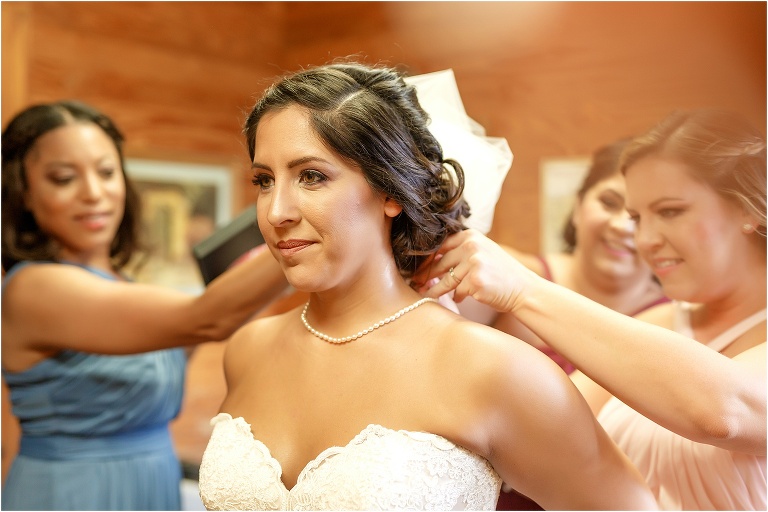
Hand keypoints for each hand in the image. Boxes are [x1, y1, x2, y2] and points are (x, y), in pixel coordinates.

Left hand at [415, 229, 534, 313]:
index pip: (440, 245)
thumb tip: (429, 260)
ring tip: (426, 295)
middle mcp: (471, 246)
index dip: (426, 257)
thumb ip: (461, 251)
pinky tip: (460, 299)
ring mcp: (473, 263)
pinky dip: (457, 297)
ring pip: (446, 280)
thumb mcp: (482, 252)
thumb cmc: (500, 273)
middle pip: (440, 262)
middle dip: (426, 275)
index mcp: (471, 236)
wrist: (524, 289)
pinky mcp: (475, 281)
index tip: (415, 267)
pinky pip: (457, 292)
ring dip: (435, 290)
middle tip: (415, 283)